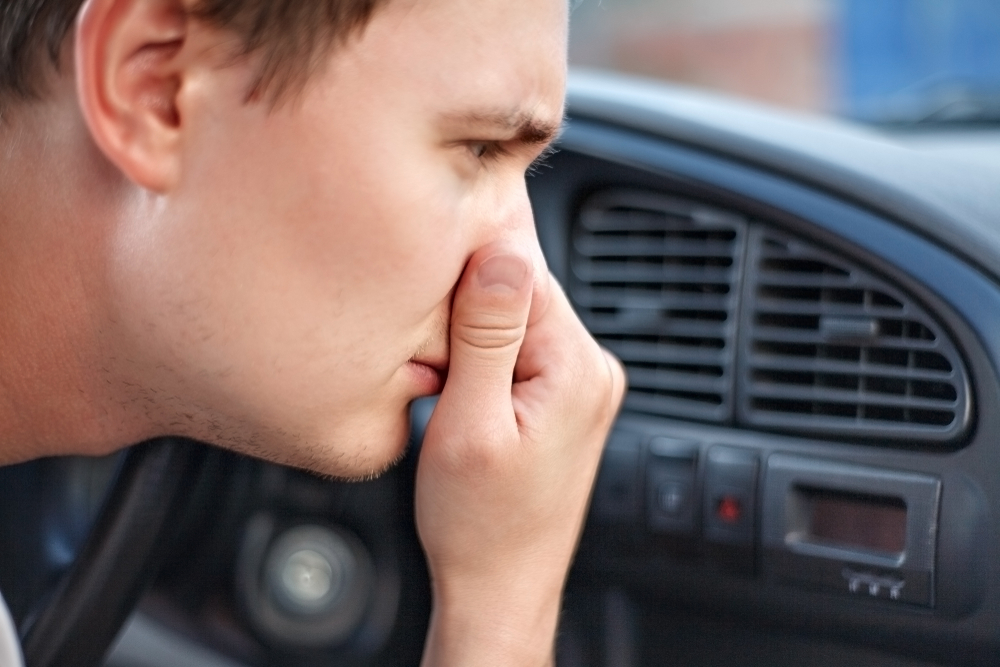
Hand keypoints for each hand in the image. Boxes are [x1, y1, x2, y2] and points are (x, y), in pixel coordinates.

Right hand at [415, 242, 625, 665]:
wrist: (500, 586)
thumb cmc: (479, 524)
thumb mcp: (468, 424)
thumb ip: (486, 335)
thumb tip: (501, 250)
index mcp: (578, 367)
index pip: (521, 269)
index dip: (464, 276)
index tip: (427, 304)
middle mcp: (594, 368)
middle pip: (521, 290)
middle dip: (467, 311)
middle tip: (433, 365)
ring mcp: (583, 385)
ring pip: (516, 318)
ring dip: (472, 338)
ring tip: (446, 387)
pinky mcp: (565, 399)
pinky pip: (521, 349)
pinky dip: (484, 359)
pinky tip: (464, 394)